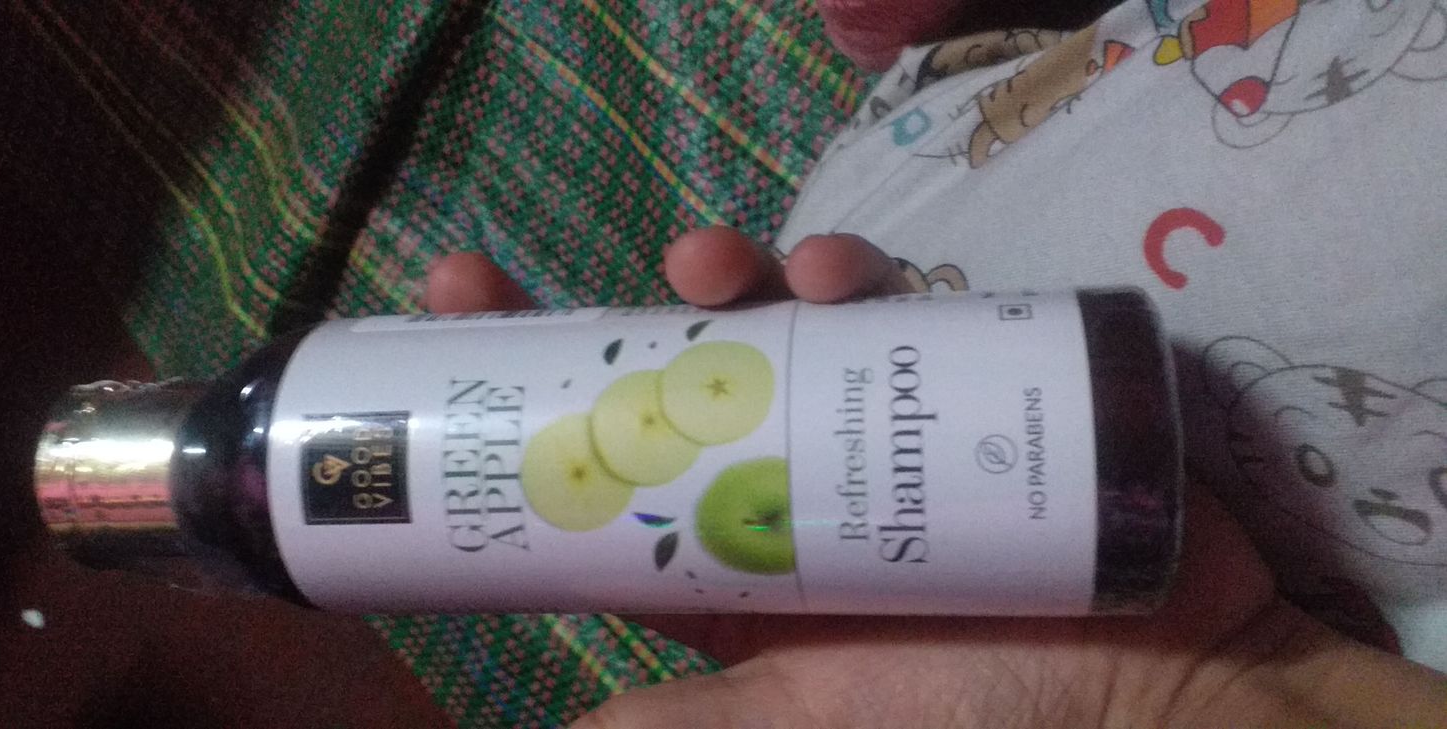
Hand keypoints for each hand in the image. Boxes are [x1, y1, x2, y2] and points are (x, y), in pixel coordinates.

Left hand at [428, 227, 1446, 728]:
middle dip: (605, 321)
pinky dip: (861, 277)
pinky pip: (897, 313)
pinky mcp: (960, 389)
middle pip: (676, 383)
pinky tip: (839, 267)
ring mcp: (873, 435)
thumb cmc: (976, 719)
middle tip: (516, 277)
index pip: (605, 475)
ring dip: (724, 277)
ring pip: (773, 332)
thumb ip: (671, 717)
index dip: (530, 402)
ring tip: (705, 259)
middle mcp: (785, 492)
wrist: (1175, 695)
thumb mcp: (789, 728)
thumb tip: (558, 721)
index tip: (460, 330)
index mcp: (725, 570)